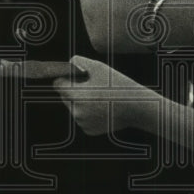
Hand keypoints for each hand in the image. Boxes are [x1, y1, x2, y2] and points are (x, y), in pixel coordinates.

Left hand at [0, 55, 158, 134]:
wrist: (136, 107)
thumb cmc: (117, 84)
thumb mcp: (98, 67)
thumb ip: (77, 62)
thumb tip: (66, 65)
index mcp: (75, 95)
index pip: (58, 84)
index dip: (66, 78)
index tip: (74, 77)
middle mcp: (75, 112)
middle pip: (65, 96)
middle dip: (73, 90)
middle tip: (92, 86)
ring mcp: (81, 123)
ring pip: (73, 107)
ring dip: (81, 101)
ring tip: (100, 97)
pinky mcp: (88, 131)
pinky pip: (82, 118)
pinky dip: (88, 113)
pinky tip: (103, 108)